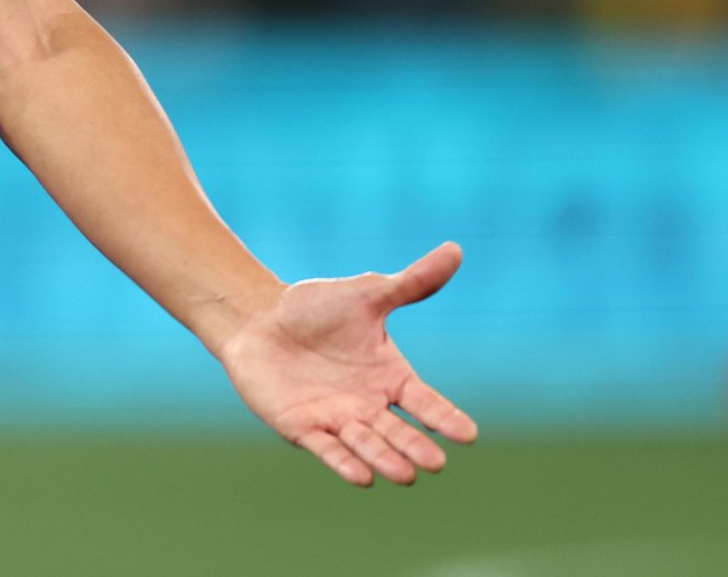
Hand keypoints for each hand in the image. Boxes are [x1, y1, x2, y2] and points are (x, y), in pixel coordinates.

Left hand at [216, 241, 478, 486]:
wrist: (258, 318)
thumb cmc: (315, 308)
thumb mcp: (366, 294)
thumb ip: (411, 283)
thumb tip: (456, 249)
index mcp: (389, 376)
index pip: (425, 402)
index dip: (445, 418)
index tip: (468, 434)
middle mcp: (368, 405)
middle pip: (398, 431)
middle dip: (416, 447)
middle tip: (436, 462)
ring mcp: (336, 419)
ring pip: (366, 445)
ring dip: (384, 459)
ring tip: (406, 475)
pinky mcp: (302, 427)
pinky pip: (326, 449)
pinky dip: (343, 462)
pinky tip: (362, 478)